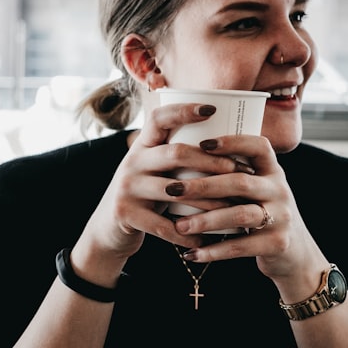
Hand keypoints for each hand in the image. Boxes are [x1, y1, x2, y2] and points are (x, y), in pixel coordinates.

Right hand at [71, 102, 271, 282]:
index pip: (160, 118)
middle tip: (238, 170)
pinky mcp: (125, 214)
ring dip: (208, 201)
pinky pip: (164, 225)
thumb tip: (228, 145)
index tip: (212, 109)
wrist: (108, 229)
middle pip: (175, 153)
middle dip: (211, 162)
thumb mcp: (154, 170)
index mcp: (142, 145)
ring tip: (233, 207)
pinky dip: (188, 234)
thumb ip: (178, 157)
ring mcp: (127, 187)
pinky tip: (206, 238)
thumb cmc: (147, 195)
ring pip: (175, 191)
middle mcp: (132, 161)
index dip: (184, 111)